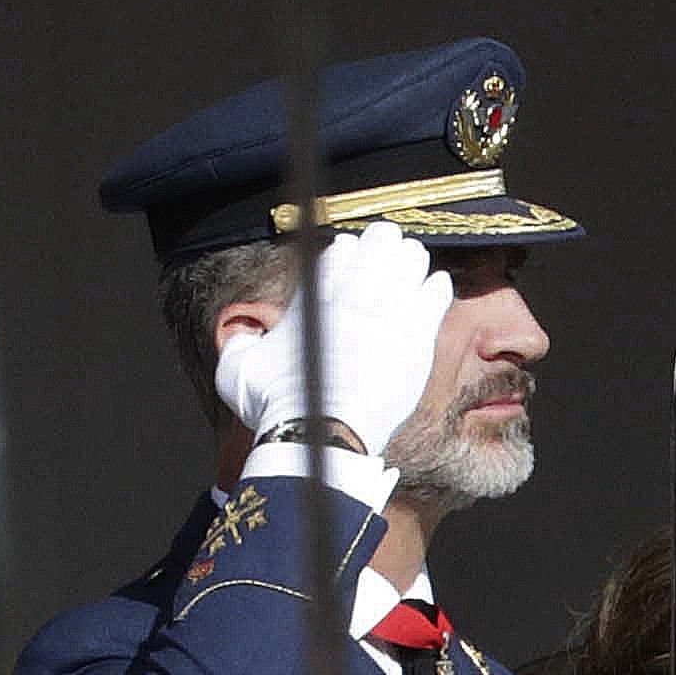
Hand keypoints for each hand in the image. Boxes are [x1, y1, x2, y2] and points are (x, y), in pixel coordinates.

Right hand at [211, 226, 455, 454]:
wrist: (320, 434)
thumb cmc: (279, 407)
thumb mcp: (239, 370)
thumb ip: (242, 344)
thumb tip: (242, 338)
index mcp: (313, 291)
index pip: (342, 247)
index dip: (349, 254)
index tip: (350, 266)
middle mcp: (351, 291)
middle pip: (379, 240)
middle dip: (382, 247)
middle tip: (385, 261)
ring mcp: (387, 310)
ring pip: (410, 258)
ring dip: (409, 263)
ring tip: (409, 273)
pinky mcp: (416, 335)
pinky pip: (437, 290)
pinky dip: (435, 286)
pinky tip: (432, 289)